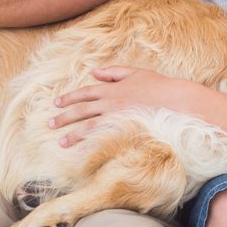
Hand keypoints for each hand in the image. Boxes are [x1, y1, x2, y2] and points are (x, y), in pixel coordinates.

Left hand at [50, 66, 185, 147]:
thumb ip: (113, 72)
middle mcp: (111, 102)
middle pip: (82, 110)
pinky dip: (92, 147)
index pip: (84, 93)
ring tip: (61, 142)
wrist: (177, 100)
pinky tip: (81, 154)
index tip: (56, 104)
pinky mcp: (126, 130)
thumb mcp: (134, 72)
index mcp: (111, 88)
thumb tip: (94, 71)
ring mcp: (118, 118)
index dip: (69, 98)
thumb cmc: (158, 86)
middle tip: (50, 124)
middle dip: (64, 117)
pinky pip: (104, 140)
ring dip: (73, 135)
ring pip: (89, 126)